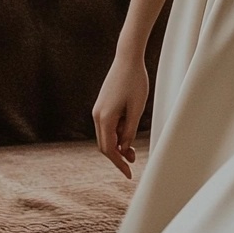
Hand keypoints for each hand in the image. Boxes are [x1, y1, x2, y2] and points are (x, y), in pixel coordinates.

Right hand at [91, 54, 148, 178]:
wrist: (128, 59)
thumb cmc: (135, 82)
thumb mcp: (136, 110)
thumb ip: (129, 131)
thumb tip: (124, 149)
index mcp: (105, 118)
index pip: (109, 149)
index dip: (119, 163)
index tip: (129, 174)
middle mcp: (97, 115)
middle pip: (104, 145)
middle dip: (118, 156)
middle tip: (134, 161)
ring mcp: (98, 110)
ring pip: (106, 136)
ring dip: (118, 144)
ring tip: (134, 149)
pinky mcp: (102, 105)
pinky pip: (107, 126)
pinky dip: (117, 134)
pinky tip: (128, 133)